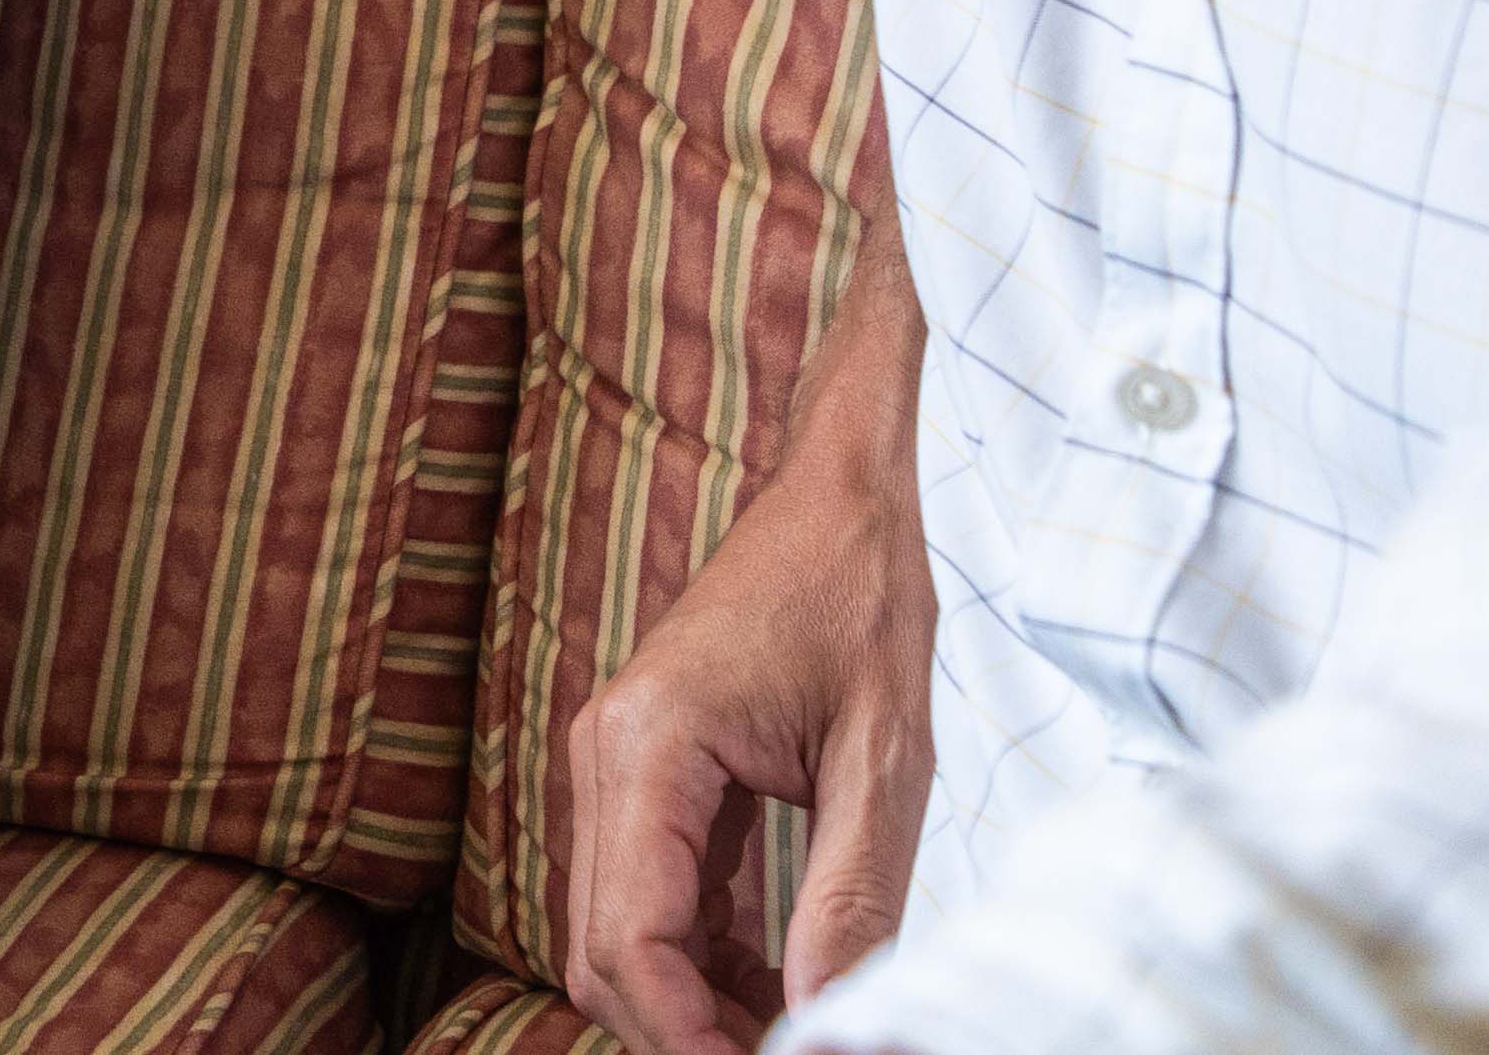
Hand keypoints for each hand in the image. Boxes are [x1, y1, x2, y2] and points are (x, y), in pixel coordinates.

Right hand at [564, 216, 937, 1054]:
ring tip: (797, 1028)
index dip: (690, 1035)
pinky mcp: (643, 775)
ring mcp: (616, 765)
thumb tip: (829, 1024)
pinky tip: (779, 981)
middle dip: (682, 1030)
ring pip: (613, 936)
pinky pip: (643, 898)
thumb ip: (852, 898)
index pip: (631, 941)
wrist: (835, 487)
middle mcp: (607, 758)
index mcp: (650, 746)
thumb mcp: (886, 755)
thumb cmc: (861, 593)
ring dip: (691, 1002)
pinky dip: (698, 959)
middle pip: (602, 955)